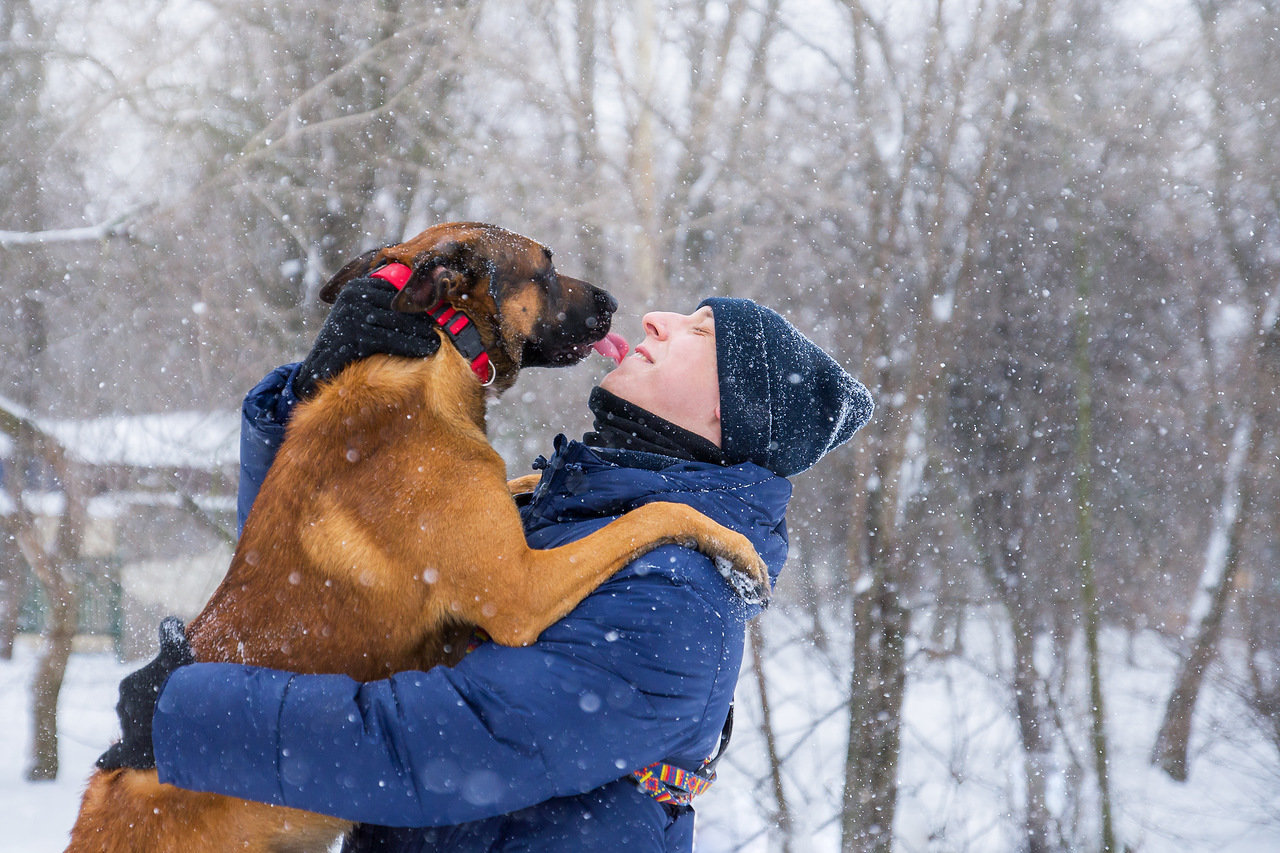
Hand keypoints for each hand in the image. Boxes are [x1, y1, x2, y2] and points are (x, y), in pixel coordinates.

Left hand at [96, 617, 194, 770]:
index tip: (176, 691)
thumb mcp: (177, 650)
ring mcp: (127, 728)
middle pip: (139, 706)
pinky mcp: (131, 750)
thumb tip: (170, 620)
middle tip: (173, 711)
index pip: (143, 685)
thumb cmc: (176, 681)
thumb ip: (171, 633)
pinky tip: (104, 760)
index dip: (160, 687)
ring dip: (148, 729)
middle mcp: (123, 705)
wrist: (175, 715)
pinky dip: (111, 757)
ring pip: (136, 727)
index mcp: (129, 684)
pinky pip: (117, 754)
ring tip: (169, 731)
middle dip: (151, 708)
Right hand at [294, 279, 441, 398]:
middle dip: (421, 320)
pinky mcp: (353, 336)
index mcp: (357, 287)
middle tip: (438, 331)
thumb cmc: (349, 341)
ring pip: (397, 324)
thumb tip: (423, 303)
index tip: (435, 313)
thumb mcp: (363, 316)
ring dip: (420, 335)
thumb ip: (384, 307)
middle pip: (398, 307)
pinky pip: (390, 341)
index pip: (395, 289)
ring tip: (436, 343)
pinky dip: (410, 347)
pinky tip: (424, 352)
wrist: (320, 366)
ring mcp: (351, 315)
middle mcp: (352, 296)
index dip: (417, 302)